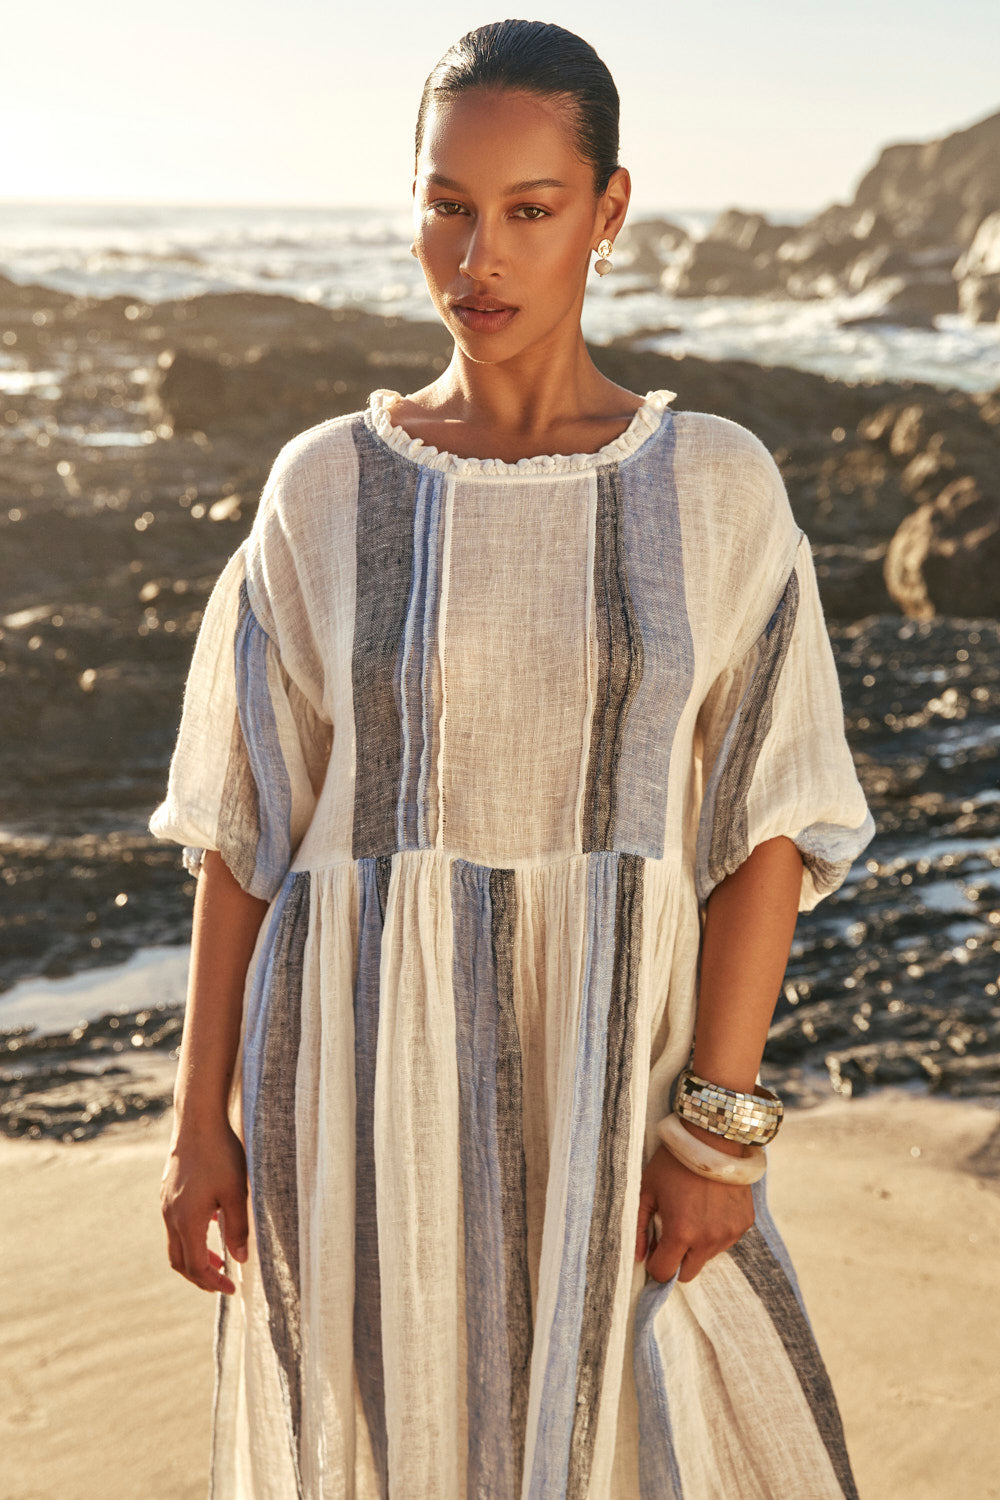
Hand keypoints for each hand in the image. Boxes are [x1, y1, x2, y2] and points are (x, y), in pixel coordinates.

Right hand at [161, 1116, 249, 1294]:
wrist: (198, 1122)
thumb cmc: (221, 1155)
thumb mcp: (237, 1193)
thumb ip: (238, 1228)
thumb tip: (241, 1258)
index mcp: (187, 1221)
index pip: (197, 1267)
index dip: (213, 1282)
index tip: (232, 1288)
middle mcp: (171, 1216)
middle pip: (180, 1262)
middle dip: (200, 1277)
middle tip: (221, 1282)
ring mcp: (166, 1204)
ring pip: (176, 1244)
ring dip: (195, 1257)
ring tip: (218, 1259)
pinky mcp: (167, 1192)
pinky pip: (175, 1224)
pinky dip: (190, 1236)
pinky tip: (210, 1225)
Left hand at [635, 1134, 755, 1283]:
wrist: (713, 1138)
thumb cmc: (673, 1162)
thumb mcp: (647, 1190)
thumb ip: (639, 1227)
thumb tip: (638, 1256)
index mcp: (680, 1232)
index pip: (664, 1273)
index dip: (655, 1264)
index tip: (654, 1249)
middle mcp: (708, 1239)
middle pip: (688, 1273)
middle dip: (677, 1261)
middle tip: (672, 1234)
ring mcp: (729, 1233)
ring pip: (707, 1257)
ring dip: (697, 1245)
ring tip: (693, 1212)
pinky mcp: (744, 1224)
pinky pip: (725, 1241)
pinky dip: (715, 1232)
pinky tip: (710, 1206)